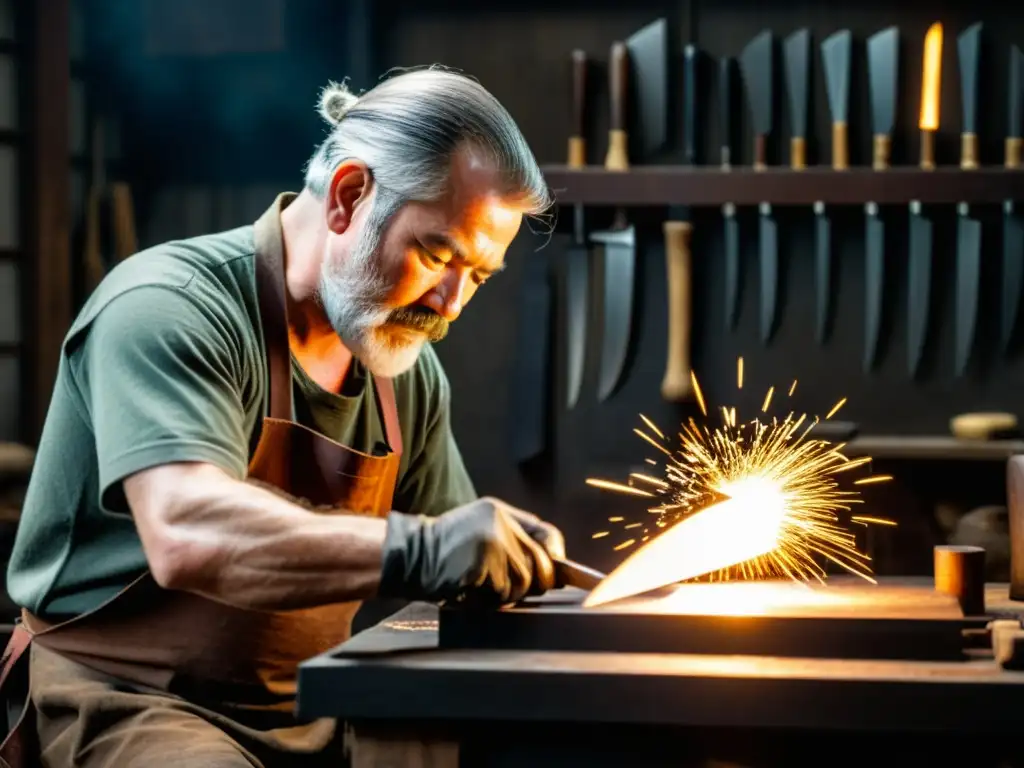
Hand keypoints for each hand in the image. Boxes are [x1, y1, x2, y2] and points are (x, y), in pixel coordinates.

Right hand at [377, 497, 565, 607]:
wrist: (408, 555)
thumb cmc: (443, 551)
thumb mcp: (479, 530)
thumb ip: (512, 539)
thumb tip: (552, 566)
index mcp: (501, 512)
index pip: (547, 533)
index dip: (556, 556)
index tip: (557, 573)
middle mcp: (500, 522)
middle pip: (541, 564)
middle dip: (528, 583)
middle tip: (503, 586)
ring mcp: (492, 541)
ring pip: (524, 582)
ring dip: (506, 593)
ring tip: (482, 584)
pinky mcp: (483, 562)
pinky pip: (503, 592)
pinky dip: (490, 599)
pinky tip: (471, 588)